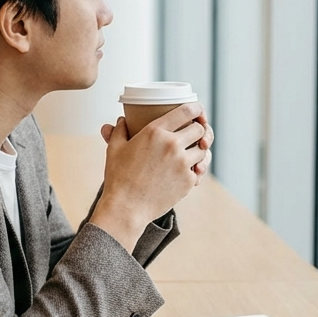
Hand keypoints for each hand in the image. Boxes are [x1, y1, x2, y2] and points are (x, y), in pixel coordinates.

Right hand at [90, 103, 210, 252]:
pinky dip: (196, 169)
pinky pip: (200, 169)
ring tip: (191, 152)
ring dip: (199, 149)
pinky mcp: (188, 181)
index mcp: (155, 132)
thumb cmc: (118, 177)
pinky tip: (189, 170)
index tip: (197, 111)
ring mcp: (182, 163)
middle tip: (192, 134)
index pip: (187, 111)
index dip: (197, 108)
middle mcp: (172, 145)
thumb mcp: (114, 149)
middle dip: (198, 130)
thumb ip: (119, 130)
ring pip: (203, 149)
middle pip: (199, 129)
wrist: (126, 207)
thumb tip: (121, 120)